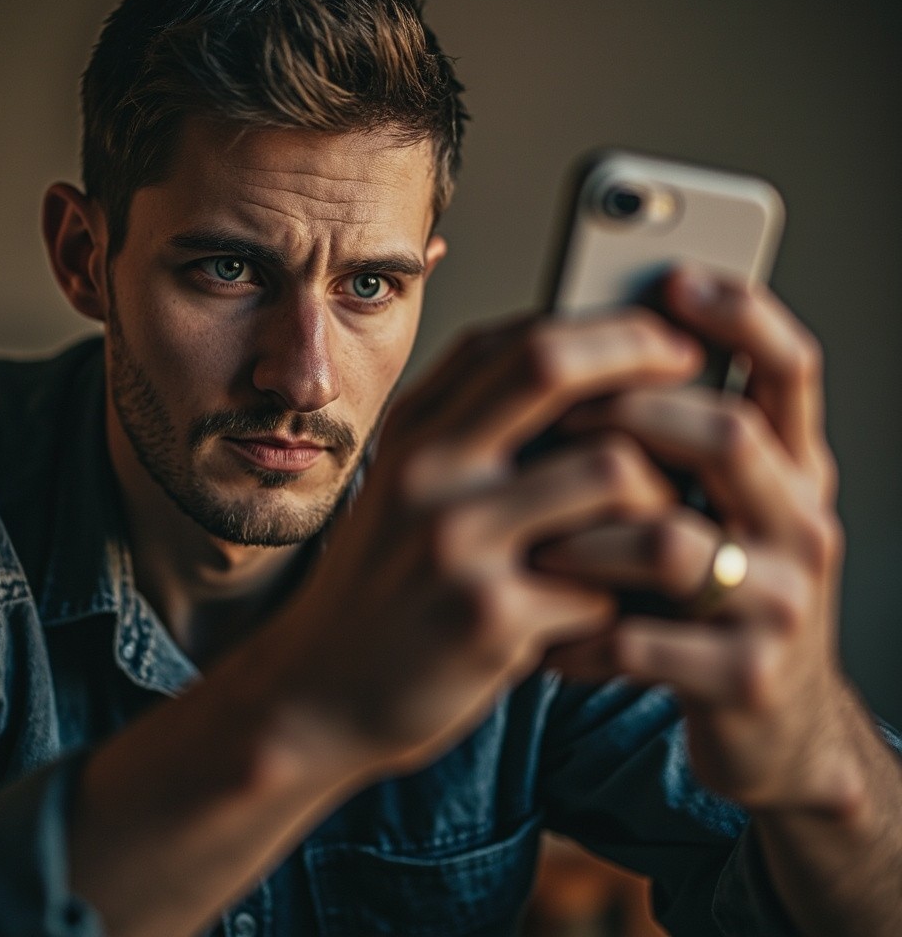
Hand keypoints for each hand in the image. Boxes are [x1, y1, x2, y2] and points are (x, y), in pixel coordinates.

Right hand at [267, 309, 702, 777]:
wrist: (321, 689)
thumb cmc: (383, 582)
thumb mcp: (405, 484)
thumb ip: (469, 424)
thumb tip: (577, 365)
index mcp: (415, 433)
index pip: (516, 339)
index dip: (604, 327)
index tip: (659, 339)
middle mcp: (429, 470)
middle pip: (553, 365)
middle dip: (643, 357)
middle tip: (695, 376)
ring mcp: (457, 540)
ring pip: (611, 470)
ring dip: (660, 495)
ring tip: (661, 525)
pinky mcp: (490, 616)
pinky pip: (606, 580)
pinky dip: (627, 592)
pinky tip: (616, 607)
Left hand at [540, 268, 855, 810]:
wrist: (774, 726)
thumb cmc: (710, 591)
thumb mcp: (712, 508)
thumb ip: (670, 442)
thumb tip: (576, 356)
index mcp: (790, 468)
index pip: (789, 367)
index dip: (742, 314)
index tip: (677, 278)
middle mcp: (801, 523)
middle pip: (726, 434)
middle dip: (630, 415)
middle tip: (556, 421)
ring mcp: (782, 603)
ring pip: (671, 540)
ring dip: (582, 536)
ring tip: (531, 541)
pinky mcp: (747, 678)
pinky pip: (639, 641)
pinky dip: (575, 632)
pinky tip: (544, 635)